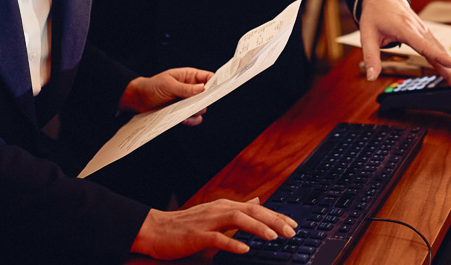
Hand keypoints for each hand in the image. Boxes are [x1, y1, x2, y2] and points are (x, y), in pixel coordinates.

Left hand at [119, 67, 213, 123]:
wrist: (138, 100)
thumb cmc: (152, 86)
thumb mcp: (168, 84)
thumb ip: (185, 88)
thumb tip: (202, 89)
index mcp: (189, 76)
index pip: (208, 77)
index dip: (216, 82)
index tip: (220, 88)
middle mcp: (190, 89)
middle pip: (207, 95)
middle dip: (205, 100)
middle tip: (200, 104)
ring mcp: (187, 101)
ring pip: (201, 108)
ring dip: (196, 111)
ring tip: (187, 111)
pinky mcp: (182, 112)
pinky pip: (193, 118)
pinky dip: (191, 119)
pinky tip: (184, 119)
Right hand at [130, 197, 296, 259]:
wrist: (157, 229)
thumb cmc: (186, 225)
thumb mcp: (215, 213)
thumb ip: (238, 208)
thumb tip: (257, 201)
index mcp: (225, 206)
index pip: (256, 209)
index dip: (276, 216)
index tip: (293, 224)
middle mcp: (219, 210)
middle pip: (251, 212)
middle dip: (273, 221)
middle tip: (291, 231)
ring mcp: (208, 222)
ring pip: (237, 220)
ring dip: (257, 228)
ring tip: (274, 237)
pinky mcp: (197, 235)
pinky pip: (217, 238)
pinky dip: (232, 242)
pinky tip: (245, 248)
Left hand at [358, 0, 450, 93]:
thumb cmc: (375, 15)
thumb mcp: (367, 35)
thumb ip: (371, 57)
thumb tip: (370, 77)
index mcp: (405, 29)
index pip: (424, 46)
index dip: (440, 57)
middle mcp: (418, 29)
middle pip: (439, 52)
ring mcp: (424, 31)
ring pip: (441, 51)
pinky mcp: (425, 33)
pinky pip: (438, 48)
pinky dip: (446, 61)